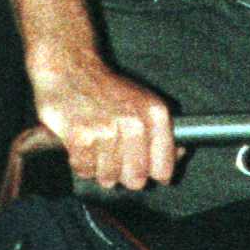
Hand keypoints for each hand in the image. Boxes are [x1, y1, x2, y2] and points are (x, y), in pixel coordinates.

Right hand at [27, 52, 176, 189]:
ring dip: (99, 170)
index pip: (162, 169)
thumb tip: (179, 155)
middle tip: (114, 160)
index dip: (151, 175)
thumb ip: (163, 131)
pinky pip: (84, 170)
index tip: (143, 171)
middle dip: (123, 176)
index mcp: (155, 115)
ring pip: (108, 179)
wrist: (70, 69)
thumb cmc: (107, 90)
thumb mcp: (144, 102)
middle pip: (135, 180)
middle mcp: (134, 123)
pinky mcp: (81, 137)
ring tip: (96, 148)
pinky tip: (81, 146)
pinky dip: (80, 164)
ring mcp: (107, 130)